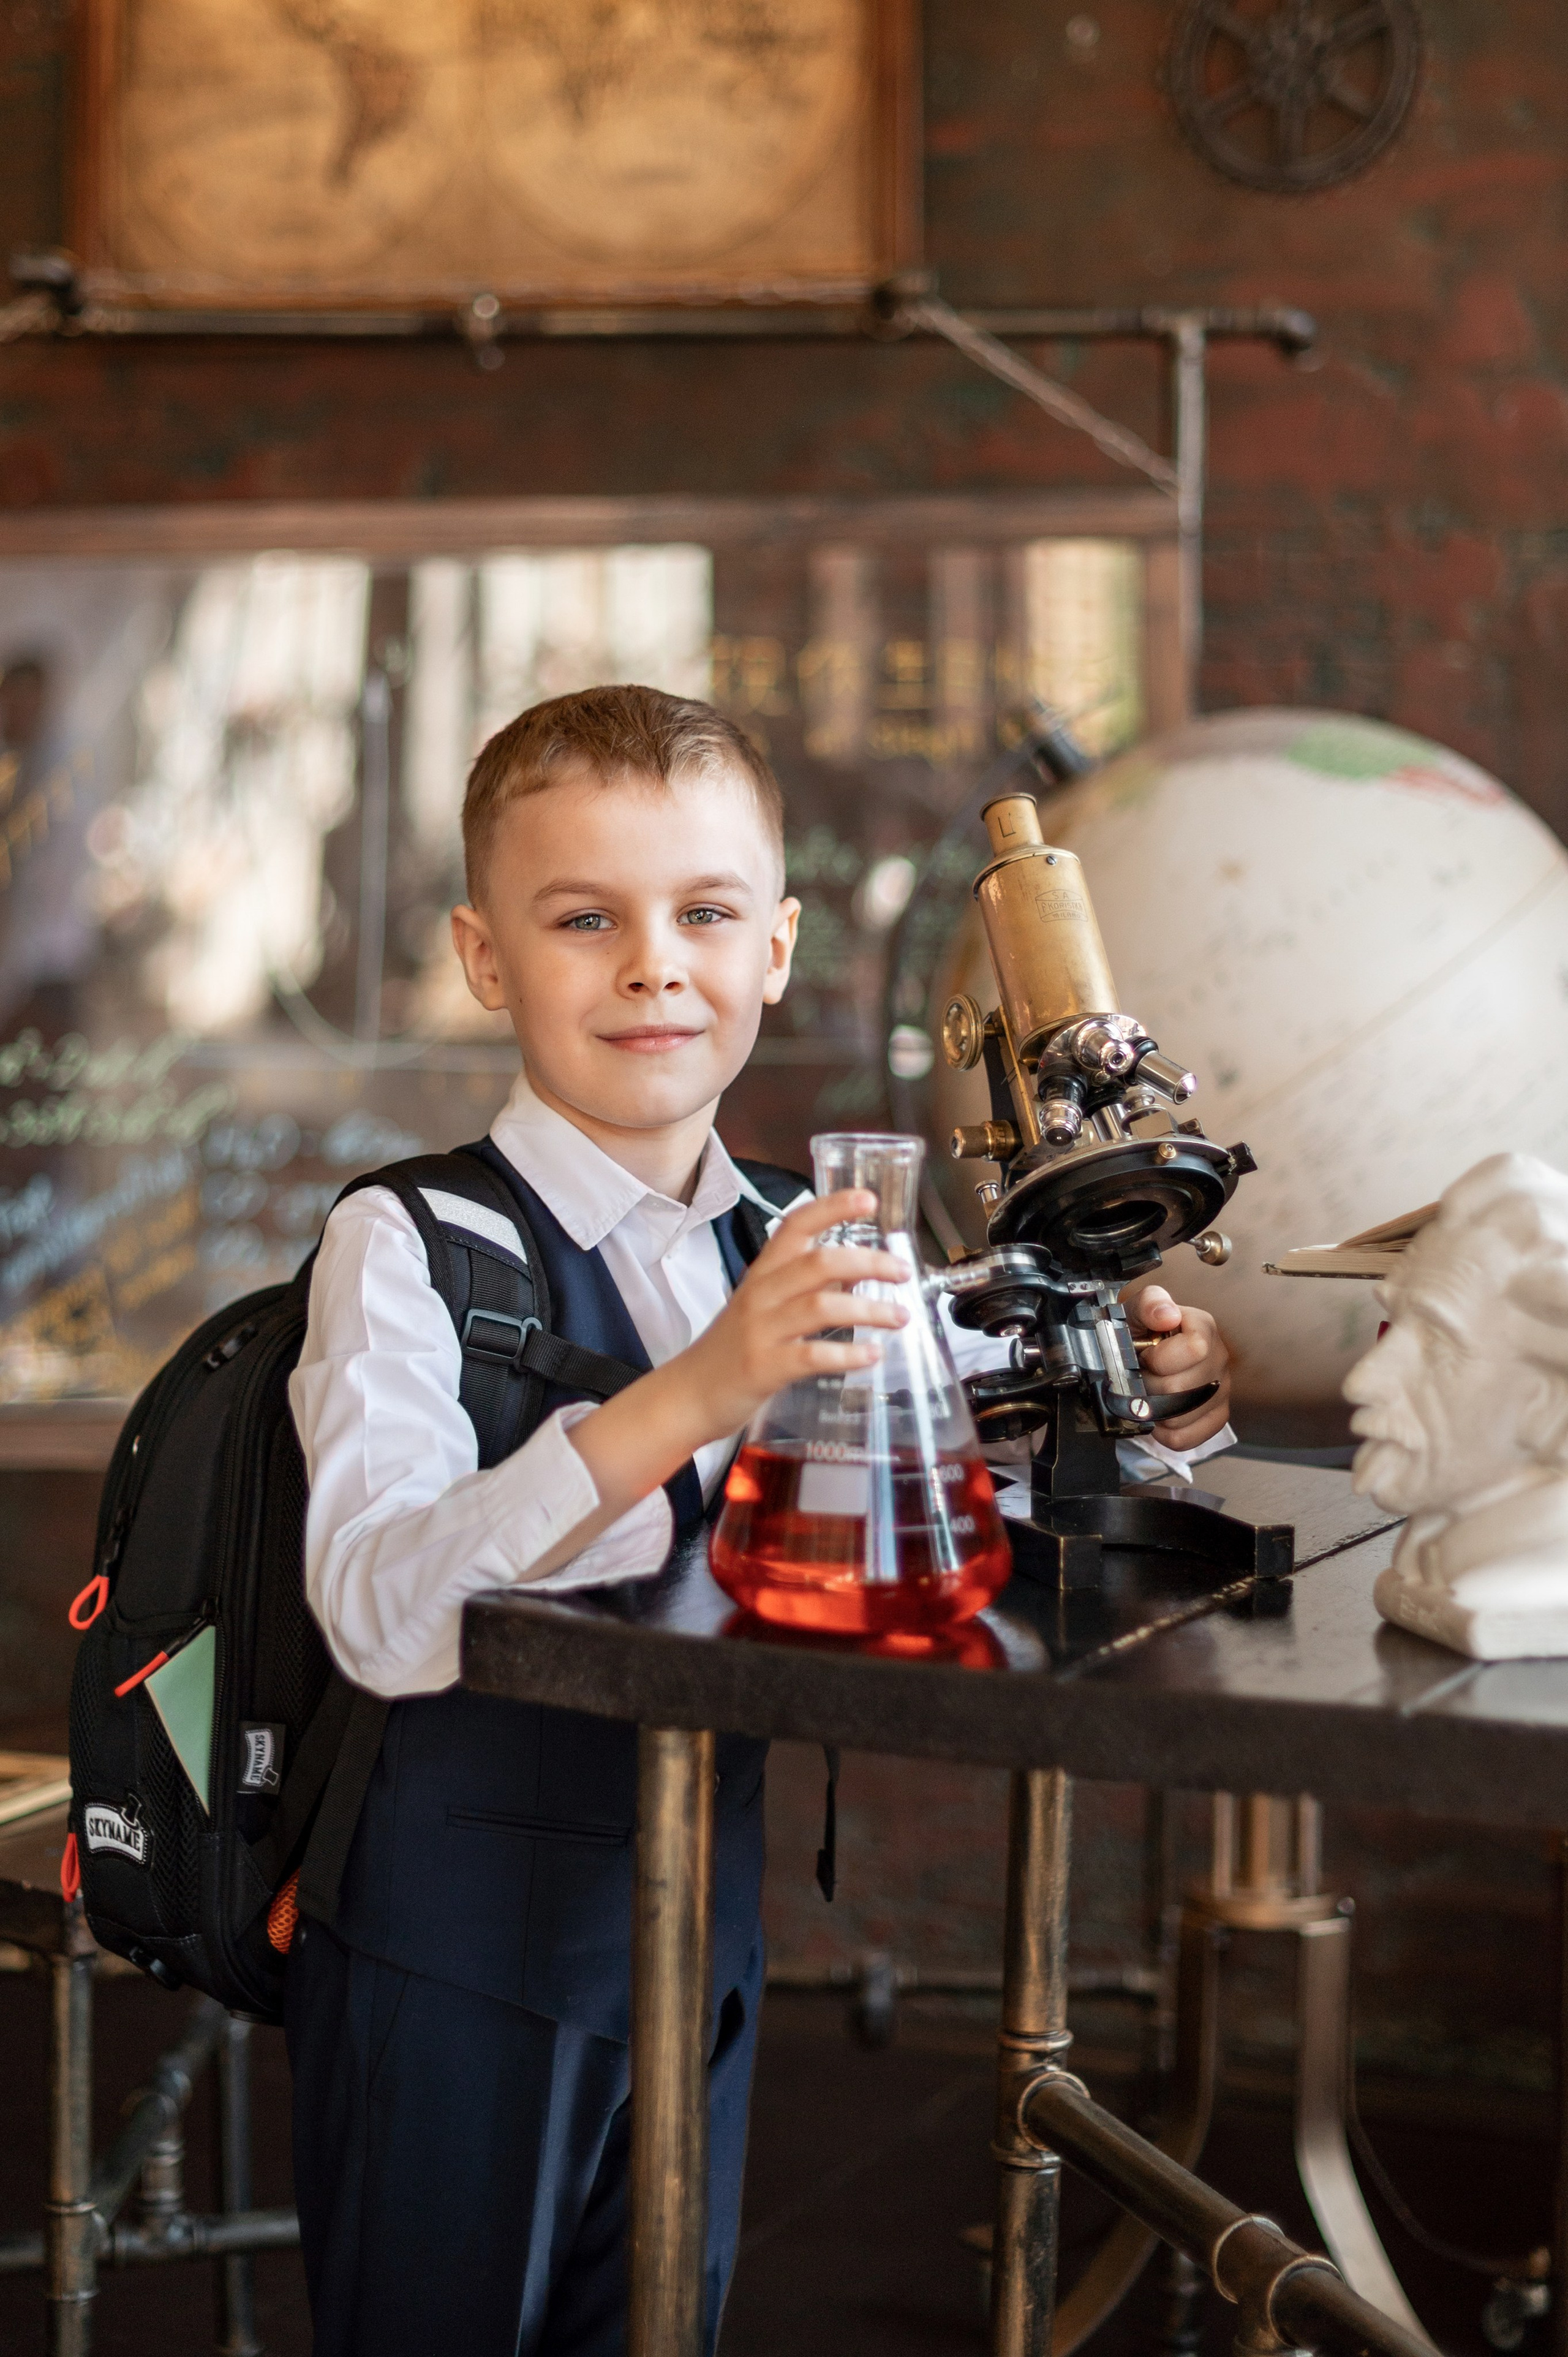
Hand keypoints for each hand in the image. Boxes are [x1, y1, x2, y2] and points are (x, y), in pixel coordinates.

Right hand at [675, 1189, 908, 1437]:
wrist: (689, 1395)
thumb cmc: (730, 1349)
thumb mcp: (763, 1307)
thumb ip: (805, 1287)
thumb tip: (856, 1272)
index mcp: (762, 1274)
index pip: (795, 1225)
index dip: (832, 1207)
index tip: (868, 1199)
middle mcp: (761, 1295)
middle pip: (819, 1263)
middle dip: (868, 1262)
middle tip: (901, 1271)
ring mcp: (761, 1330)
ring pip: (821, 1306)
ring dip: (869, 1309)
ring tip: (899, 1317)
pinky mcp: (764, 1367)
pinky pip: (812, 1355)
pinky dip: (848, 1354)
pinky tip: (872, 1355)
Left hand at [1122, 1282, 1230, 1449]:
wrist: (1142, 1349)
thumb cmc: (1140, 1330)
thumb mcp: (1136, 1310)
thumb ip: (1149, 1304)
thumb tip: (1168, 1315)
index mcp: (1204, 1328)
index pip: (1194, 1350)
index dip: (1159, 1358)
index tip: (1145, 1354)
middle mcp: (1219, 1358)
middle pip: (1182, 1389)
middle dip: (1149, 1386)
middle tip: (1142, 1376)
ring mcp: (1222, 1390)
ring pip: (1181, 1418)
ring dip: (1154, 1410)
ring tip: (1149, 1392)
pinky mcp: (1217, 1415)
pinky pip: (1186, 1438)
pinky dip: (1163, 1433)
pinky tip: (1157, 1415)